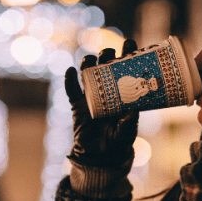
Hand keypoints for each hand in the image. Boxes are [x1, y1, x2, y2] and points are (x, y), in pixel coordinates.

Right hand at [64, 39, 139, 166]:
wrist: (101, 156)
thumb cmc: (118, 141)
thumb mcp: (127, 132)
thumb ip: (129, 122)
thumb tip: (132, 110)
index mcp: (122, 92)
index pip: (125, 69)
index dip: (127, 55)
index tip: (129, 44)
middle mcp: (106, 90)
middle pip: (105, 66)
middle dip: (107, 55)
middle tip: (110, 53)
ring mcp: (91, 96)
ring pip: (88, 73)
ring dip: (88, 63)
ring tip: (91, 59)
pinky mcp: (77, 105)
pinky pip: (71, 90)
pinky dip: (69, 80)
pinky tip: (70, 71)